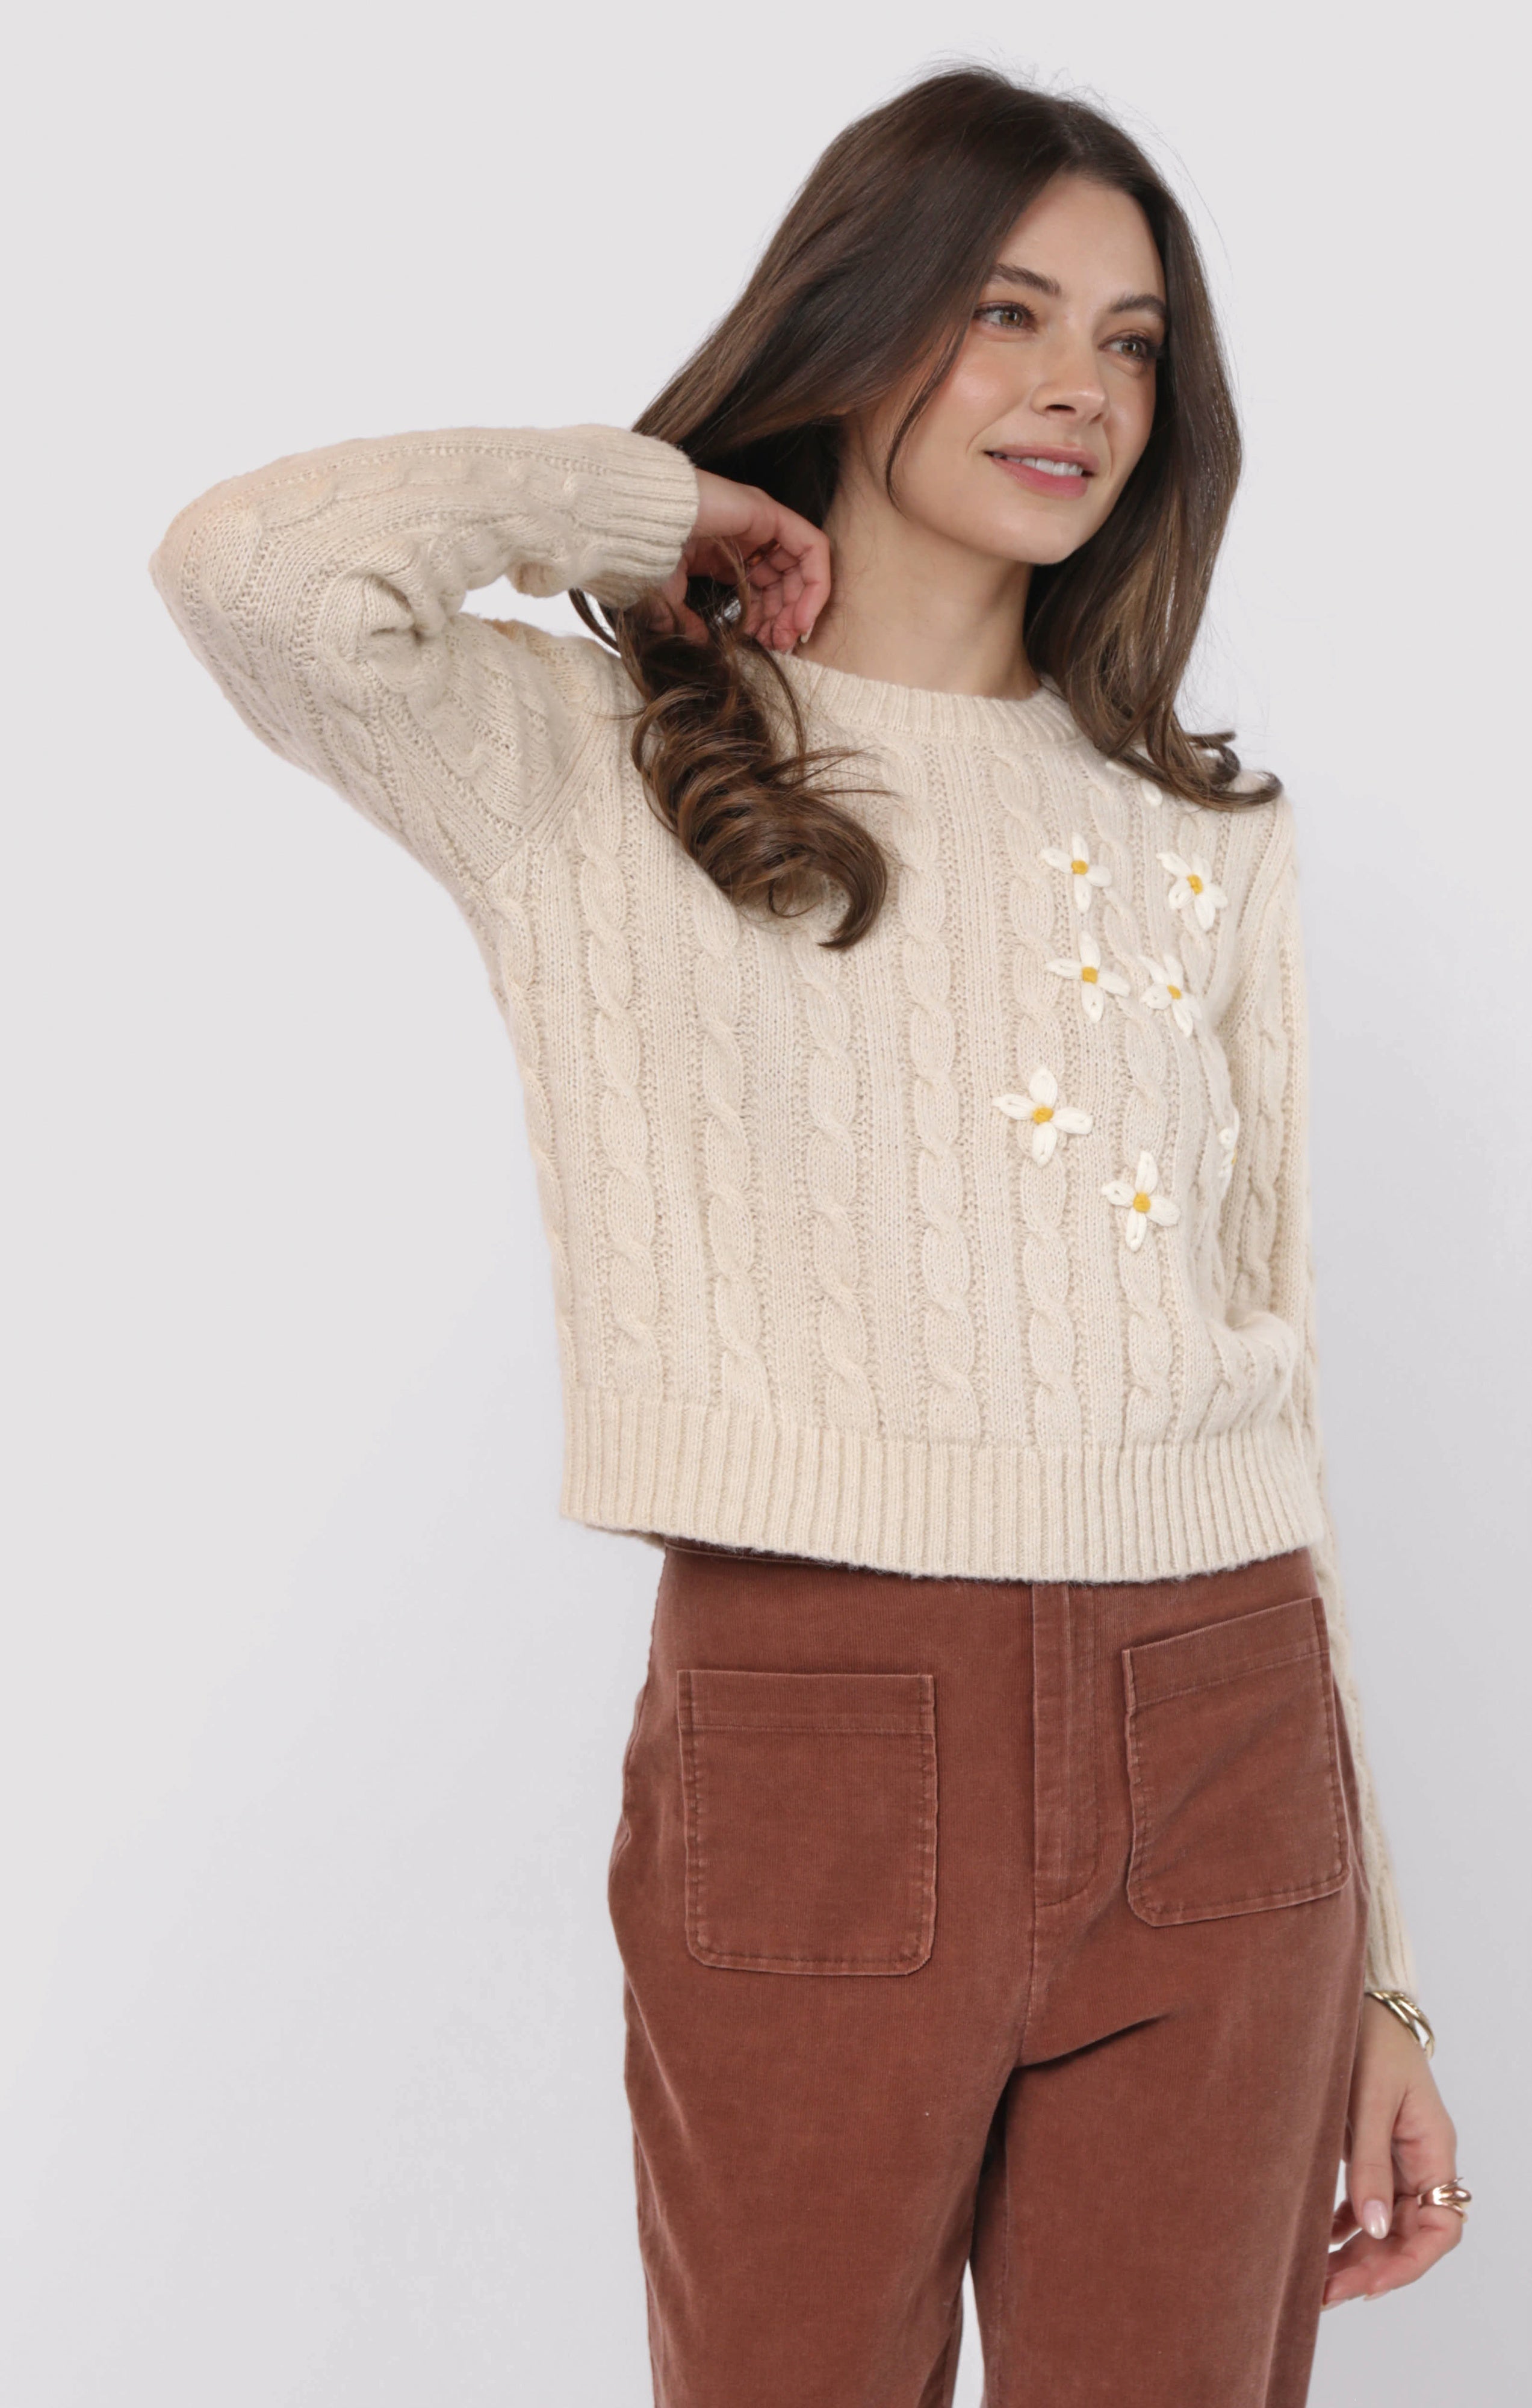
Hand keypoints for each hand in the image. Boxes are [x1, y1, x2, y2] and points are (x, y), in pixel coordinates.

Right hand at [642, 469, 830, 653]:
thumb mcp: (667, 598)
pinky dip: (816, 583)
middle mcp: (747, 536)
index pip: (761, 587)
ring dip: (803, 605)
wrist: (637, 521)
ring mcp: (761, 521)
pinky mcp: (770, 513)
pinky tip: (802, 615)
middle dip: (786, 617)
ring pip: (802, 567)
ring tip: (789, 635)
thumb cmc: (644, 553)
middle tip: (780, 645)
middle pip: (785, 581)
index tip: (764, 644)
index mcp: (725, 553)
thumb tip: (702, 641)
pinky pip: (812, 548)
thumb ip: (687, 620)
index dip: (767, 619)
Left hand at [1322, 1997, 1463, 2308]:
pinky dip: (1346, 2226)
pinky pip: (1367, 2203)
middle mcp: (1421, 2160)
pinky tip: (1321, 2241)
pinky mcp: (1372, 2149)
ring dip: (1356, 2255)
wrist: (1353, 1998)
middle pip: (1409, 2234)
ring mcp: (1396, 2157)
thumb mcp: (1366, 2098)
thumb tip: (1370, 2229)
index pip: (1441, 2227)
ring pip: (1385, 2224)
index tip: (1369, 2285)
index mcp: (1433, 2149)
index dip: (1409, 2263)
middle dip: (1373, 2268)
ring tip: (1317, 2282)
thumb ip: (1369, 2163)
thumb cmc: (1367, 2037)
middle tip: (1326, 2293)